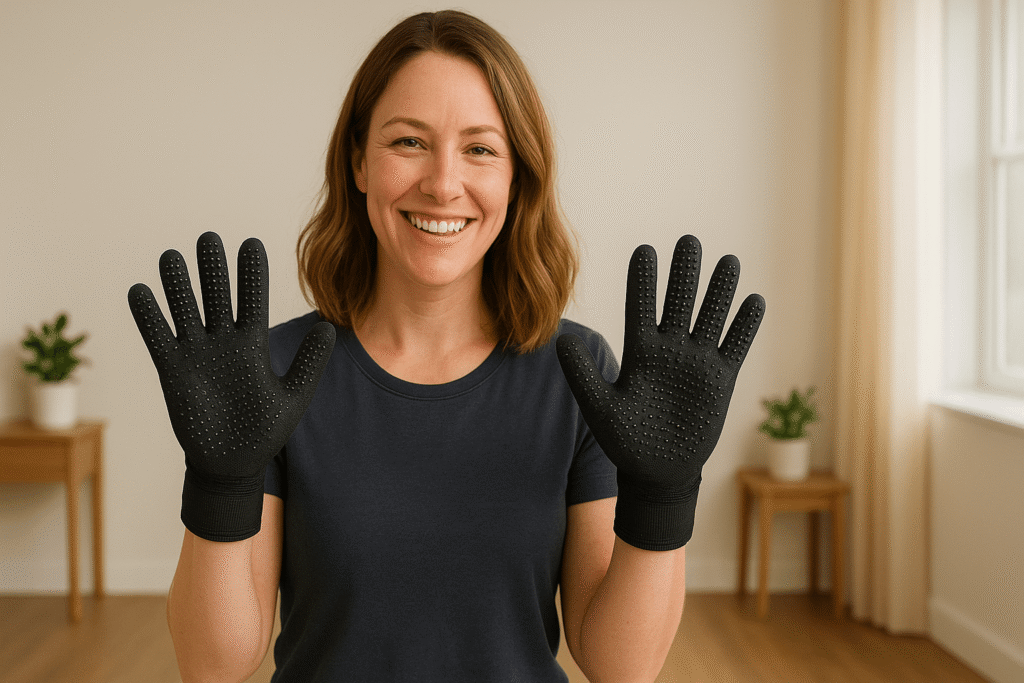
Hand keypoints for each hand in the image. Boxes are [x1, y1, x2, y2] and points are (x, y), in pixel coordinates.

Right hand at [128, 232, 334, 540]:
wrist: (233, 463)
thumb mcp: (294, 395)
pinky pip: (159, 339)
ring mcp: (197, 354)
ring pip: (185, 311)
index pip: (252, 300)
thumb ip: (309, 362)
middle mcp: (223, 342)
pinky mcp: (173, 372)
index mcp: (253, 344)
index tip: (250, 243)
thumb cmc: (265, 430)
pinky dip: (149, 316)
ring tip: (171, 256)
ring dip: (177, 285)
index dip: (250, 273)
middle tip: (209, 238)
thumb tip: (329, 327)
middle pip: (216, 297)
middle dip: (212, 269)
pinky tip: (140, 291)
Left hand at [557, 235, 763, 549]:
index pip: (642, 308)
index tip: (645, 250)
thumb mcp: (600, 407)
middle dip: (685, 274)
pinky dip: (744, 326)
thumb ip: (582, 374)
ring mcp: (697, 363)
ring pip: (710, 318)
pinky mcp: (720, 381)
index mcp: (640, 352)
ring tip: (727, 260)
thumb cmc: (625, 441)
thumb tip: (561, 339)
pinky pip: (735, 347)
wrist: (657, 472)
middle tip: (689, 241)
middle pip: (680, 303)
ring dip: (719, 291)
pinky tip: (754, 301)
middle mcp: (670, 351)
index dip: (643, 281)